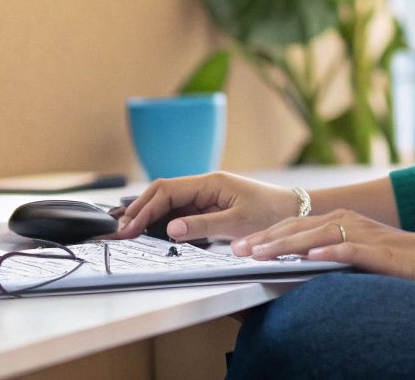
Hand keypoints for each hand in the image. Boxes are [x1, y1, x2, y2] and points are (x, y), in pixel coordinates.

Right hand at [112, 171, 298, 241]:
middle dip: (139, 210)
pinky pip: (180, 212)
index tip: (129, 227)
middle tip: (120, 231)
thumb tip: (170, 228)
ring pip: (169, 203)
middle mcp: (205, 185)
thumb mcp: (238, 223)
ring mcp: (207, 196)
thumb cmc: (271, 213)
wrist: (295, 211)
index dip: (144, 208)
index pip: (166, 190)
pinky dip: (163, 221)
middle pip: (162, 193)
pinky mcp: (210, 207)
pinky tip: (150, 232)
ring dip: (148, 216)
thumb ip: (203, 226)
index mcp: (210, 182)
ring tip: (128, 232)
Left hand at [231, 208, 414, 284]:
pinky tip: (310, 257)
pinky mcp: (375, 248)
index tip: (241, 246)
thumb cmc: (391, 257)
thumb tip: (297, 261)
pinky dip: (328, 252)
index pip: (293, 225)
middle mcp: (345, 220)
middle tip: (239, 250)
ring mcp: (360, 232)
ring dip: (285, 245)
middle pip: (297, 228)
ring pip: (314, 236)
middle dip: (265, 240)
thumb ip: (327, 251)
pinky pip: (347, 249)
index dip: (266, 235)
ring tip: (261, 255)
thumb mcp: (353, 249)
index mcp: (338, 218)